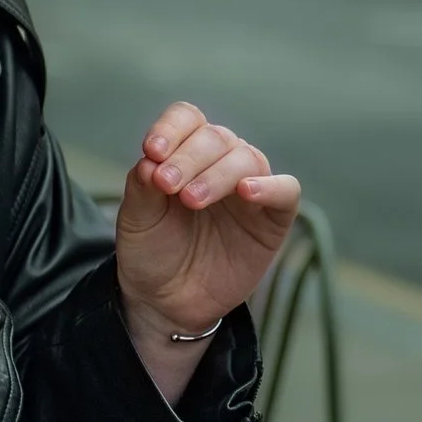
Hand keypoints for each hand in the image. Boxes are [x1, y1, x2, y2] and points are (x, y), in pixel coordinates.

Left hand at [114, 102, 298, 391]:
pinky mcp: (273, 217)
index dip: (172, 128)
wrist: (167, 302)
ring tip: (192, 199)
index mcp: (185, 153)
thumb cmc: (152, 251)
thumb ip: (142, 187)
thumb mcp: (136, 219)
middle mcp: (220, 162)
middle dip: (189, 158)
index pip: (187, 119)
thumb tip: (151, 159)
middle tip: (167, 186)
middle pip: (215, 138)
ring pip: (246, 158)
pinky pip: (285, 190)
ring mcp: (249, 188)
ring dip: (217, 174)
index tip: (152, 152)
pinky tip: (247, 192)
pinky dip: (270, 186)